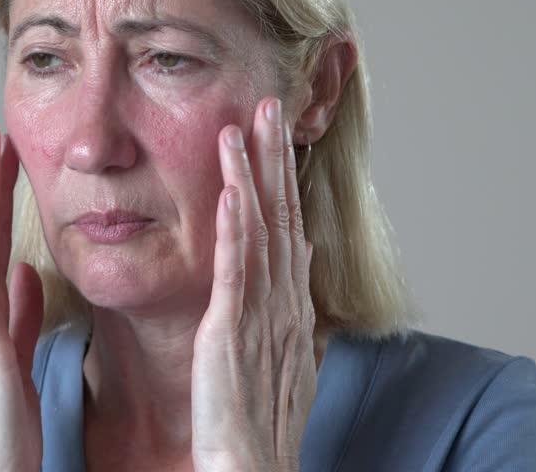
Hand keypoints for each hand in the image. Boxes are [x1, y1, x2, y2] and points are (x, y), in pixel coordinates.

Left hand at [192, 97, 317, 471]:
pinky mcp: (233, 331)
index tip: (276, 129)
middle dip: (277, 156)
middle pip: (283, 214)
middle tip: (272, 101)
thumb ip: (289, 296)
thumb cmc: (259, 421)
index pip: (288, 224)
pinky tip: (233, 186)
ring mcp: (260, 315)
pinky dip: (236, 224)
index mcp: (289, 305)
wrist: (254, 470)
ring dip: (256, 173)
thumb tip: (302, 250)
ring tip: (250, 123)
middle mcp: (283, 302)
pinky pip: (237, 268)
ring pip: (262, 230)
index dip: (283, 174)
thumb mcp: (282, 349)